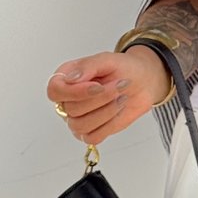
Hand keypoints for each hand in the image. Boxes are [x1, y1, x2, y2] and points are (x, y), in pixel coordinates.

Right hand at [46, 46, 171, 146]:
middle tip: (119, 85)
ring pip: (80, 125)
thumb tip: (70, 78)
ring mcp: (77, 118)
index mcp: (66, 79)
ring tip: (120, 97)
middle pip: (71, 109)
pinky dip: (109, 124)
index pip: (54, 90)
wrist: (143, 83)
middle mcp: (68, 100)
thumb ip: (88, 66)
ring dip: (106, 111)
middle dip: (100, 98)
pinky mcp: (90, 132)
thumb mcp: (108, 59)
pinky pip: (92, 137)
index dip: (74, 92)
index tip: (98, 86)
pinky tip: (117, 110)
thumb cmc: (124, 69)